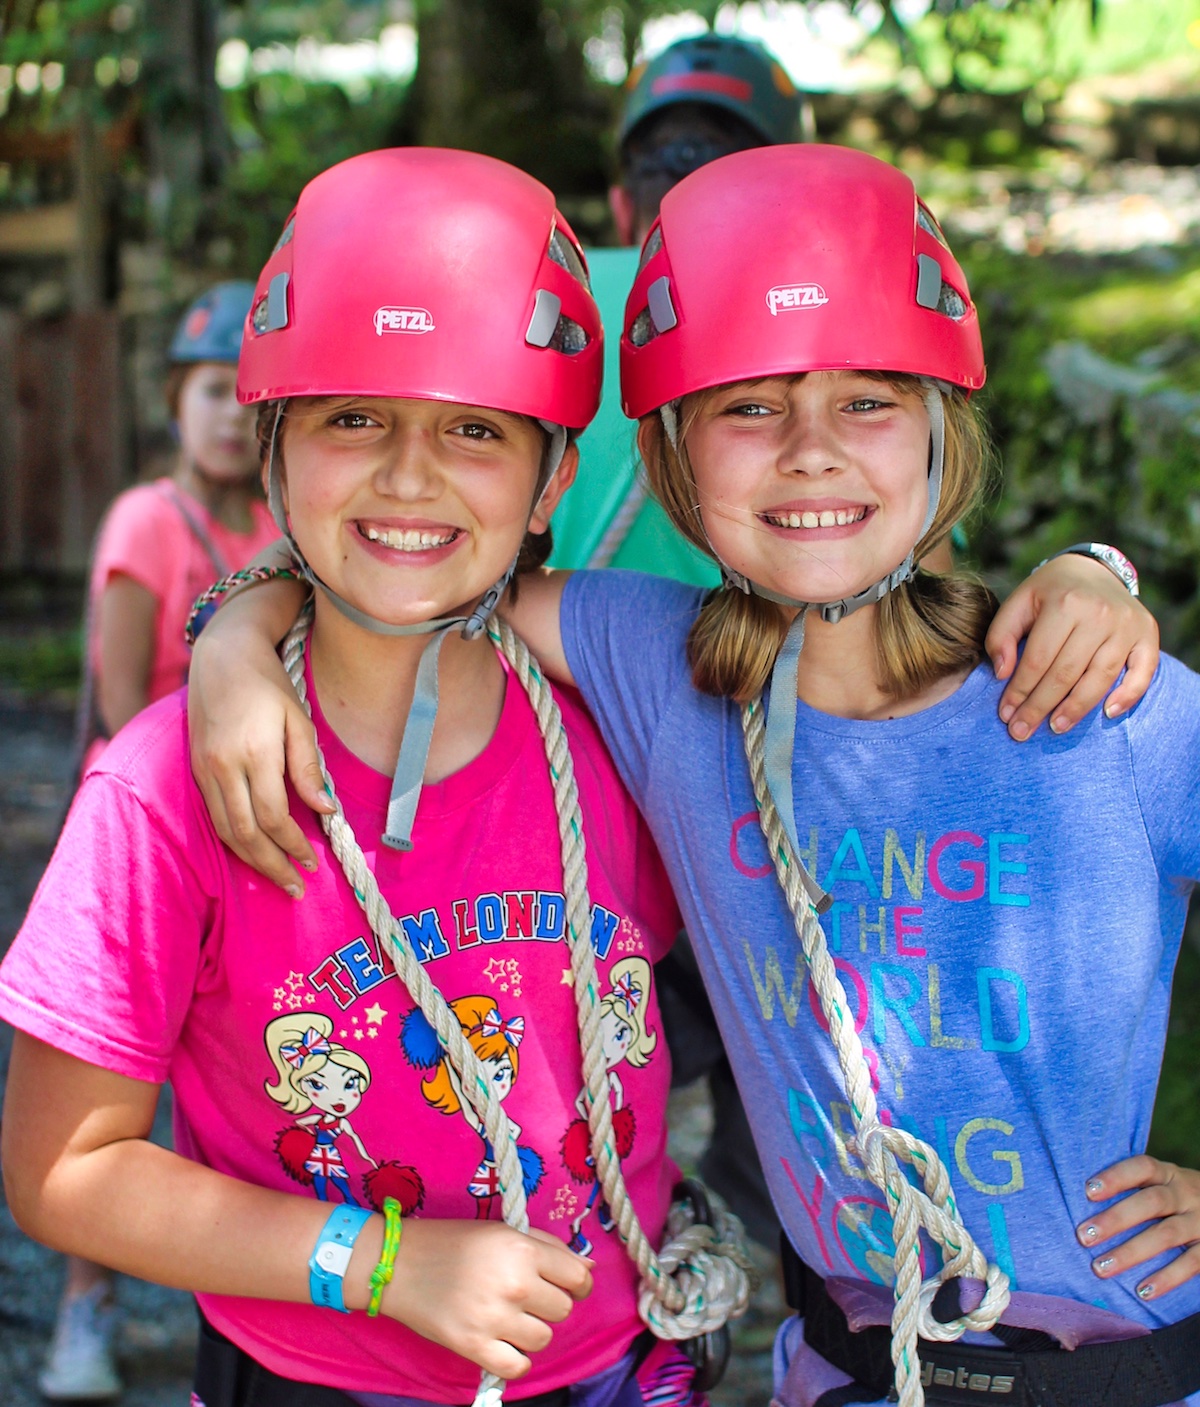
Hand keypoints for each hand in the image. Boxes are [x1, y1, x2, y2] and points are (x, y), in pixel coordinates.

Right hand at [188, 611, 329, 894]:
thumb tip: (324, 810)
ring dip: (251, 860)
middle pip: (246, 833)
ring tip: (278, 877)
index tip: (313, 862)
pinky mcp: (195, 768)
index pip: (273, 816)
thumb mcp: (299, 718)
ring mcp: (204, 769)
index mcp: (254, 752)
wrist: (222, 655)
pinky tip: (253, 850)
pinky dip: (234, 838)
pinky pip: (214, 814)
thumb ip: (308, 766)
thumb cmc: (269, 684)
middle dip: (272, 865)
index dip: (293, 845)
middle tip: (295, 887)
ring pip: (225, 829)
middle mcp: (223, 765)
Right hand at [382, 1220, 592, 1378]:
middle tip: (526, 1297)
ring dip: (531, 1331)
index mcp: (523, 1249)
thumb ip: (549, 1248)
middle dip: (548, 1304)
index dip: (576, 1284)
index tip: (565, 1286)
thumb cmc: (454, 1241)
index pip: (577, 1278)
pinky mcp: (474, 1346)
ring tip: (509, 1317)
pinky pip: (517, 1367)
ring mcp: (494, 1318)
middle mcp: (514, 1283)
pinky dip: (515, 1359)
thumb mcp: (503, 1231)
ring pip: (543, 1339)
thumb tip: (589, 1268)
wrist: (400, 1264)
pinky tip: (502, 1343)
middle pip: (562, 1310)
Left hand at [986, 553, 1157, 740]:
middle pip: (1066, 673)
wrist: (1091, 570)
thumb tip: (1003, 673)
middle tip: (1021, 732)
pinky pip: (1143, 671)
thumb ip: (1001, 634)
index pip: (1038, 659)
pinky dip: (1128, 695)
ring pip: (1100, 677)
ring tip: (1055, 727)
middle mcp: (1100, 613)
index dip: (1019, 691)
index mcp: (1065, 603)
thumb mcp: (1019, 602)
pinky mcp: (1147, 634)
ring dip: (1076, 709)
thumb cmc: (1049, 593)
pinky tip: (1108, 713)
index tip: (1005, 714)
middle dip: (1040, 707)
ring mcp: (1127, 625)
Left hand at [1076, 1156, 1199, 1299]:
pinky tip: (1142, 1291)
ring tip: (1100, 1268)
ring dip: (1131, 1252)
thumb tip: (1082, 1202)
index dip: (1116, 1177)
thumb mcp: (1165, 1184)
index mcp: (1169, 1174)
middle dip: (1116, 1219)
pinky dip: (1166, 1278)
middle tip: (1084, 1236)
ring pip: (1166, 1234)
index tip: (1088, 1191)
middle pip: (1150, 1202)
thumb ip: (1135, 1189)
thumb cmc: (1179, 1198)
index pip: (1142, 1167)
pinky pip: (1191, 1263)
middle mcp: (1186, 1194)